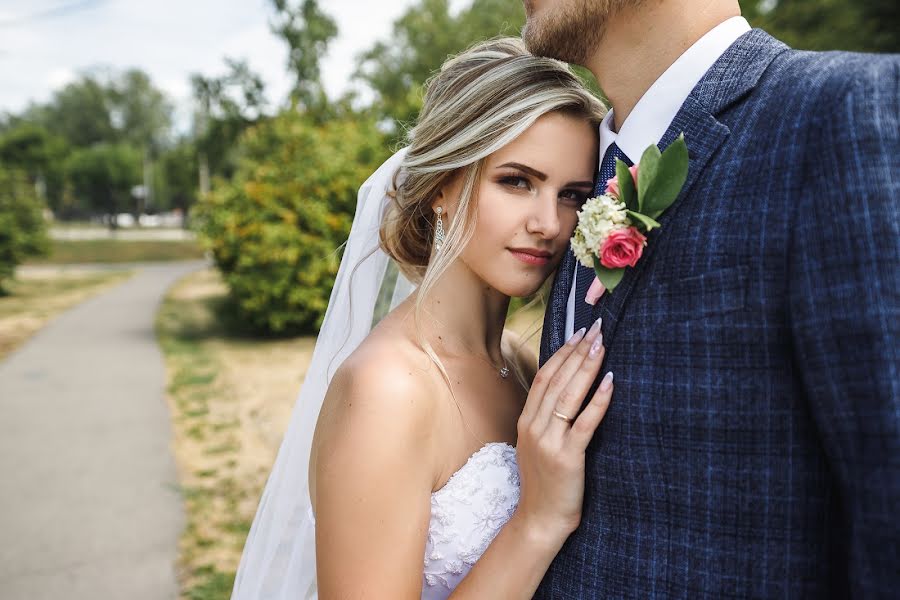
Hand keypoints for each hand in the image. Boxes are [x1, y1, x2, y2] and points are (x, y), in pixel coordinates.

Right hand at [514, 317, 613, 539]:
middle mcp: (534, 427)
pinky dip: (598, 400)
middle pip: (556, 380)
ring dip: (586, 367)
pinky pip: (584, 423)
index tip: (578, 333)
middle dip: (577, 351)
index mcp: (526, 421)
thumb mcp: (537, 446)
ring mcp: (549, 442)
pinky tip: (609, 382)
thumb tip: (569, 391)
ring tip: (601, 345)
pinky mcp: (567, 457)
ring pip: (568, 395)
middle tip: (596, 329)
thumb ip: (547, 420)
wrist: (539, 520)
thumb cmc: (545, 484)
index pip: (544, 377)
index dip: (561, 352)